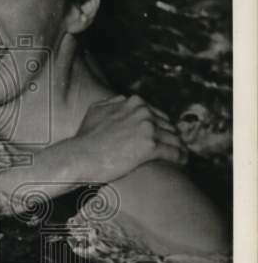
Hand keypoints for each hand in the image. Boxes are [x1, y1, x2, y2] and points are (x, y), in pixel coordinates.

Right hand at [70, 94, 187, 181]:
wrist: (80, 156)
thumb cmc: (85, 138)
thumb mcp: (95, 111)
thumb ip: (112, 103)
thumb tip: (122, 100)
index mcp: (133, 102)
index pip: (156, 113)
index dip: (161, 126)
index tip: (163, 136)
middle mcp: (143, 111)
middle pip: (167, 125)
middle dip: (172, 136)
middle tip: (175, 147)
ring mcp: (147, 128)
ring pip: (173, 138)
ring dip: (179, 147)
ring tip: (182, 156)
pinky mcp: (150, 146)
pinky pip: (173, 151)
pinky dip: (180, 157)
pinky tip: (182, 162)